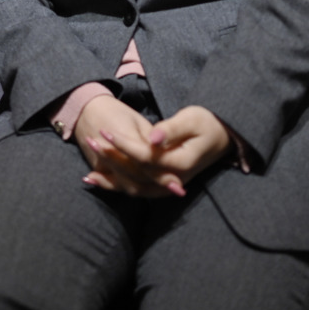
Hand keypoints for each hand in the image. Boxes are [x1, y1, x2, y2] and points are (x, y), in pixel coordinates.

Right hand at [73, 95, 181, 196]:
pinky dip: (134, 190)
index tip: (179, 183)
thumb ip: (152, 140)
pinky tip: (147, 193)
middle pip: (138, 176)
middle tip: (179, 191)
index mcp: (125, 137)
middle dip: (158, 186)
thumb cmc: (116, 112)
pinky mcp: (97, 168)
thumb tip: (169, 156)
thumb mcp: (138, 122)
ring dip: (147, 191)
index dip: (163, 174)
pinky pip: (115, 184)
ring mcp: (102, 163)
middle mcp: (113, 152)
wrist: (85, 111)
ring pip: (127, 185)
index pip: (147, 161)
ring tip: (167, 193)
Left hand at [98, 105, 231, 194]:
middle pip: (136, 174)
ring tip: (88, 174)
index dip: (123, 144)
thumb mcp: (192, 120)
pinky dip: (118, 187)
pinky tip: (99, 181)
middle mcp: (173, 179)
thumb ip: (171, 130)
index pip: (145, 157)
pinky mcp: (162, 185)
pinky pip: (137, 189)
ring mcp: (168, 185)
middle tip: (91, 141)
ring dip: (111, 180)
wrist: (221, 138)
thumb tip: (153, 138)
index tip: (105, 131)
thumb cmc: (206, 124)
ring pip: (135, 188)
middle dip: (111, 160)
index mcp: (180, 163)